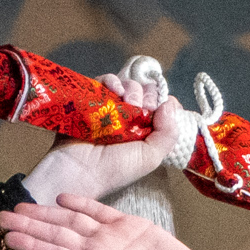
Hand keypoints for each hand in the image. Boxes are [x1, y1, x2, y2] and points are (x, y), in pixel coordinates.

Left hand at [1, 193, 243, 249]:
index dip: (33, 245)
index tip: (9, 238)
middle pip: (57, 235)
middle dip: (30, 225)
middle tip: (1, 215)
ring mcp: (112, 238)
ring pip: (72, 222)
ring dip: (46, 213)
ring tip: (21, 205)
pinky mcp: (130, 225)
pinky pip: (100, 211)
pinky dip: (81, 204)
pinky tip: (62, 198)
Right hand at [23, 59, 200, 209]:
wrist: (78, 168)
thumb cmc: (115, 168)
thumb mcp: (150, 157)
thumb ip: (167, 134)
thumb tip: (172, 104)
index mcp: (146, 132)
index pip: (162, 108)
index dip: (163, 103)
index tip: (158, 109)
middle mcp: (130, 119)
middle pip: (146, 93)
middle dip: (147, 96)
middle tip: (141, 106)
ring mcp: (111, 108)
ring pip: (128, 85)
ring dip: (131, 88)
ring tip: (126, 100)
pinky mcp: (92, 99)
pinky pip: (104, 81)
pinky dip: (112, 81)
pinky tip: (114, 90)